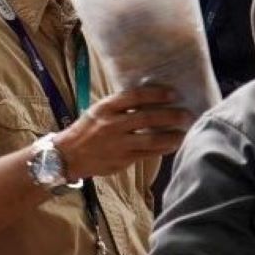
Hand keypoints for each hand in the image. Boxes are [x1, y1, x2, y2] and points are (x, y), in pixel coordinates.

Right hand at [56, 84, 191, 179]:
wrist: (67, 156)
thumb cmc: (87, 129)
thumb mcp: (99, 111)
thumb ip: (121, 105)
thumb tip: (150, 97)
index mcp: (106, 108)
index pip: (135, 97)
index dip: (156, 94)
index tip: (173, 94)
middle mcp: (111, 125)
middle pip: (146, 118)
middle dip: (170, 116)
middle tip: (187, 114)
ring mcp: (117, 144)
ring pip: (150, 140)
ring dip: (171, 136)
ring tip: (185, 132)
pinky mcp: (121, 160)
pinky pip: (147, 155)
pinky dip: (162, 149)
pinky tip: (172, 145)